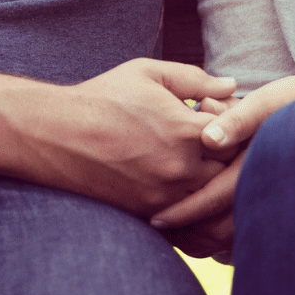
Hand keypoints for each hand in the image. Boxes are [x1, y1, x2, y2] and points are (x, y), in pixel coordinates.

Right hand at [25, 59, 237, 216]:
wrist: (56, 134)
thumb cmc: (103, 97)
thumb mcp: (149, 74)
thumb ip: (195, 80)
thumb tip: (231, 85)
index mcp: (186, 130)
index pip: (238, 136)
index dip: (237, 128)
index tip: (223, 121)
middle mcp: (180, 167)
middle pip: (231, 172)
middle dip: (229, 159)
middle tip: (218, 146)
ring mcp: (164, 195)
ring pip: (211, 200)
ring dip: (213, 186)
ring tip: (204, 167)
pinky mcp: (147, 213)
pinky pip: (187, 220)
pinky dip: (193, 209)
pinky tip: (186, 190)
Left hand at [148, 75, 294, 258]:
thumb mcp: (265, 102)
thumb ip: (236, 118)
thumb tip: (208, 138)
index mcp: (256, 168)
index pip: (212, 200)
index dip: (181, 213)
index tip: (155, 220)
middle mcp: (266, 192)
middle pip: (218, 232)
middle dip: (187, 237)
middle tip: (158, 233)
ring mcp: (274, 204)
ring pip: (230, 240)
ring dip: (201, 242)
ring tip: (175, 236)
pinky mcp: (277, 208)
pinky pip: (244, 237)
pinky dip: (219, 241)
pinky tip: (199, 235)